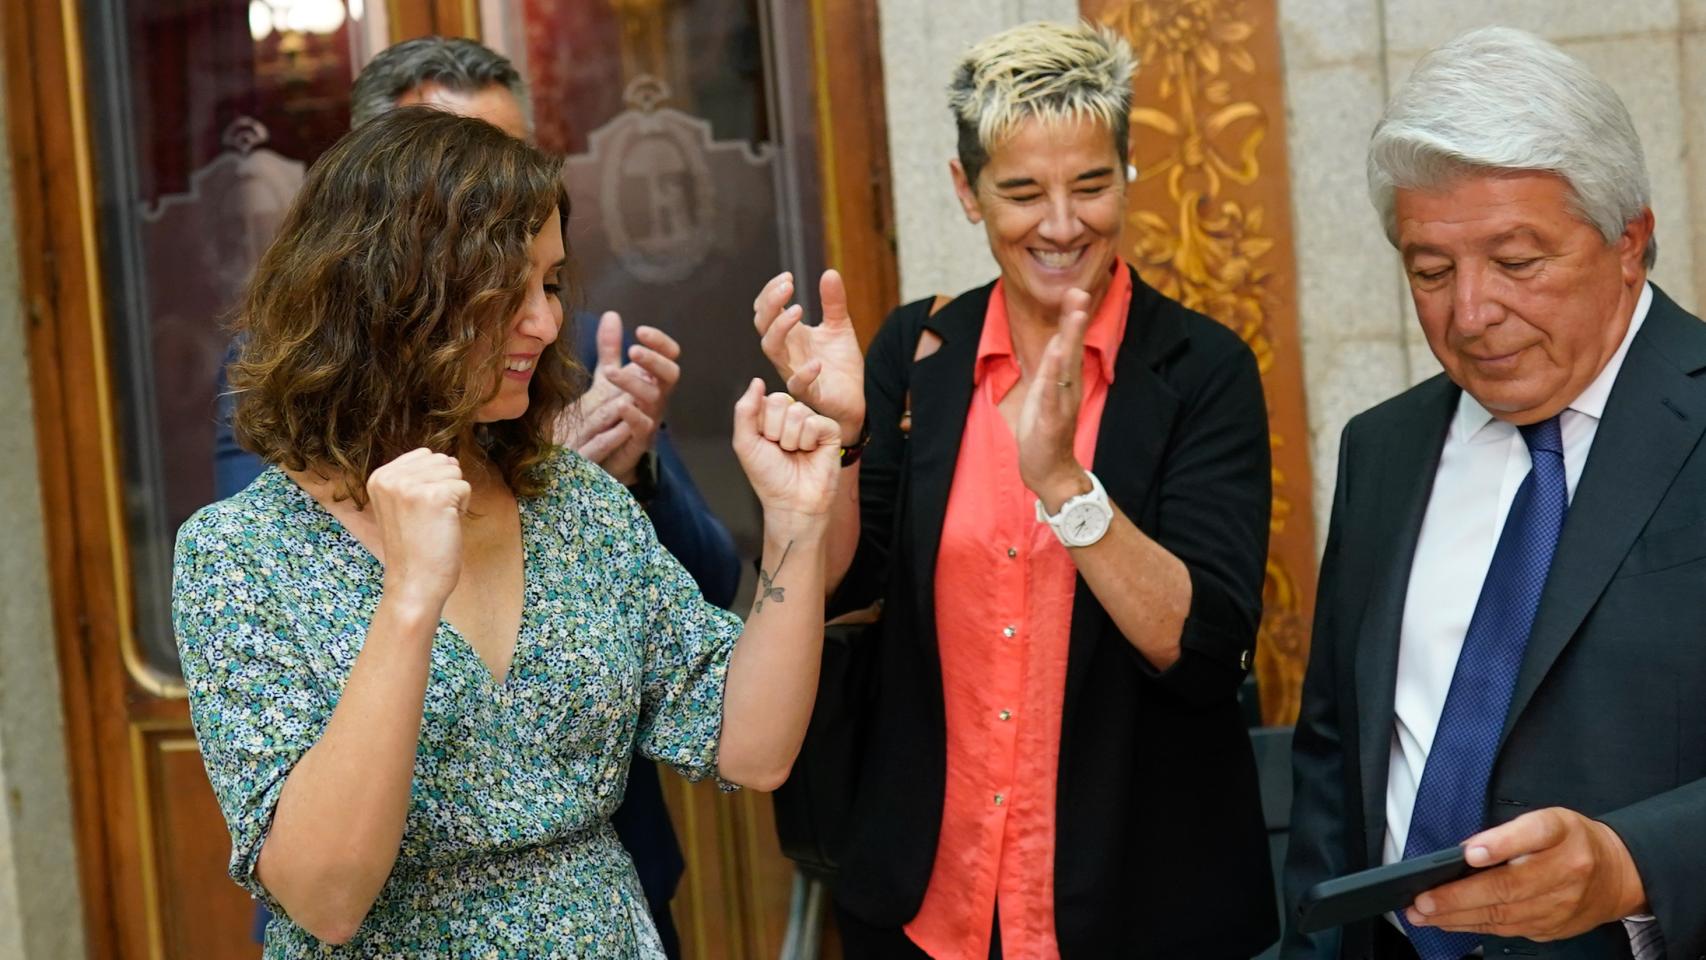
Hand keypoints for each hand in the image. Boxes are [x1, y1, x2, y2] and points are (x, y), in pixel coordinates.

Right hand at [365, 449, 470, 609]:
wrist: (413, 583)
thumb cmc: (414, 548)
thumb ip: (414, 479)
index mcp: (379, 476)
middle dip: (445, 487)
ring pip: (455, 472)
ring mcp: (411, 486)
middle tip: (429, 519)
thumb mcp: (400, 504)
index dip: (432, 482)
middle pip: (442, 460)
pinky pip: (465, 487)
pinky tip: (445, 526)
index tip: (418, 511)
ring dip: (454, 497)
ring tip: (436, 522)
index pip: (425, 455)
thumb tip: (449, 458)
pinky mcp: (435, 496)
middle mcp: (390, 477)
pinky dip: (463, 508)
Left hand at [555, 311, 680, 483]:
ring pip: (654, 398)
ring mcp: (651, 418)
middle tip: (633, 350)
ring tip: (610, 372)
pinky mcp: (639, 440)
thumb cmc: (614, 411)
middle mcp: (657, 397)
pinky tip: (620, 405)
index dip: (660, 342)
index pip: (669, 356)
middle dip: (654, 360)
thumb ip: (611, 348)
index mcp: (654, 378)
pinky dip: (633, 416)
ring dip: (634, 383)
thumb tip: (611, 314)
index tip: (640, 331)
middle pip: (670, 374)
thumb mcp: (610, 375)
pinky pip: (643, 427)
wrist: (607, 452)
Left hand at [731, 378, 840, 521]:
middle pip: (780, 401)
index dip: (761, 426)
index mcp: (772, 416)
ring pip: (797, 412)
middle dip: (775, 431)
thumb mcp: (745, 442)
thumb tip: (757, 381)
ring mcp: (812, 421)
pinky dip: (807, 441)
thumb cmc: (768, 475)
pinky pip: (815, 422)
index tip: (765, 444)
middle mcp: (792, 415)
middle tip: (781, 450)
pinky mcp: (830, 430)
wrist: (791, 502)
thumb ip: (745, 410)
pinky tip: (810, 453)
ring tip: (795, 453)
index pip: (764, 400)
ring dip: (791, 440)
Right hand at [752, 270, 864, 442]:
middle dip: (770, 304)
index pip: (766, 310)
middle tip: (787, 286)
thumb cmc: (841, 365)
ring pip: (771, 349)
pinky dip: (805, 373)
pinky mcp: (809, 393)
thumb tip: (829, 272)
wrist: (857, 398)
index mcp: (790, 335)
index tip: (787, 277)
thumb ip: (833, 302)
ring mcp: (794, 371)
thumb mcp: (839, 327)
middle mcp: (786, 352)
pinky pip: (797, 384)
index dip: (771, 292)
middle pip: (763, 325)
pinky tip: (817, 361)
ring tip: (798, 311)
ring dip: (780, 328)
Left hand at [1017, 288, 1092, 511]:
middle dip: (1075, 320)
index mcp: (1065, 381)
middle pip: (1072, 349)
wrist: (1050, 471)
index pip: (1068, 344)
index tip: (1076, 290)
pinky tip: (1055, 358)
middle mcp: (1069, 388)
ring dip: (1069, 342)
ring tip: (1073, 317)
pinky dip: (1054, 377)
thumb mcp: (1047, 391)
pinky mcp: (1053, 421)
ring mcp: (1062, 404)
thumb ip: (1054, 366)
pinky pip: (1053, 396)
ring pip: (1066, 369)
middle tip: (1080, 292)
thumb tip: (1060, 338)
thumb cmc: (1046, 430)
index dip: (1072, 318)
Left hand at [1406, 808, 1648, 940]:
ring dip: (1457, 916)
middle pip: (1509, 886)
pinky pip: (1508, 929)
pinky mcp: (1552, 927)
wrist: (1618, 875)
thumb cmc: (1573, 842)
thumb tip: (1467, 851)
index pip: (1534, 833)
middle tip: (1424, 899)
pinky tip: (1448, 922)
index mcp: (1562, 833)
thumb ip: (1510, 833)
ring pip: (1504, 914)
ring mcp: (1560, 904)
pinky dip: (1474, 926)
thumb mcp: (1548, 820)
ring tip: (1423, 914)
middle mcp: (1566, 870)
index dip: (1500, 844)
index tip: (1470, 853)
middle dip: (1459, 896)